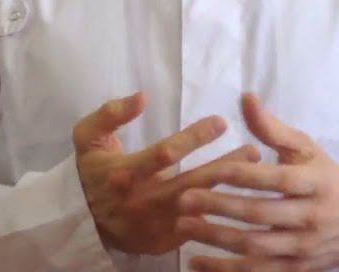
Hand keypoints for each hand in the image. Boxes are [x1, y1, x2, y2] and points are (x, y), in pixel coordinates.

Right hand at [73, 91, 261, 255]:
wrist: (83, 219)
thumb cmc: (91, 171)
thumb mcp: (87, 137)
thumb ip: (111, 114)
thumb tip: (142, 96)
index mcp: (124, 173)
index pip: (165, 153)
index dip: (194, 137)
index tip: (221, 122)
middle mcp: (142, 201)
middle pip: (191, 183)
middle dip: (225, 165)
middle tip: (254, 149)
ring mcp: (155, 225)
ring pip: (200, 207)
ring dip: (229, 189)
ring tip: (255, 170)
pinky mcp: (165, 241)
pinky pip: (199, 228)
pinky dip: (221, 214)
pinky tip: (242, 199)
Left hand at [174, 93, 338, 270]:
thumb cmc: (324, 178)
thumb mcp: (305, 149)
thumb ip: (272, 128)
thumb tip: (245, 97)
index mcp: (315, 184)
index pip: (277, 180)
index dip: (244, 175)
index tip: (212, 170)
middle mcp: (311, 218)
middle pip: (262, 214)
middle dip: (221, 207)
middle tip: (184, 198)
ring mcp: (303, 248)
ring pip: (257, 247)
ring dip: (217, 238)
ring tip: (183, 226)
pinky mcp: (295, 269)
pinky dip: (226, 270)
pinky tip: (196, 262)